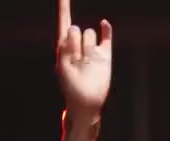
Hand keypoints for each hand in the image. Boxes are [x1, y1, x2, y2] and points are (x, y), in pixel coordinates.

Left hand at [57, 0, 112, 114]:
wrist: (87, 103)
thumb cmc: (71, 87)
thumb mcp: (63, 66)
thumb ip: (66, 47)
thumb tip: (75, 30)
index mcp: (65, 46)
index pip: (64, 21)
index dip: (64, 7)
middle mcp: (79, 45)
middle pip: (77, 29)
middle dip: (75, 42)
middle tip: (76, 59)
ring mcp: (92, 50)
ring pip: (89, 34)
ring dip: (86, 46)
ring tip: (86, 63)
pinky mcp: (105, 56)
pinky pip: (106, 38)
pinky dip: (106, 30)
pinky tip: (104, 24)